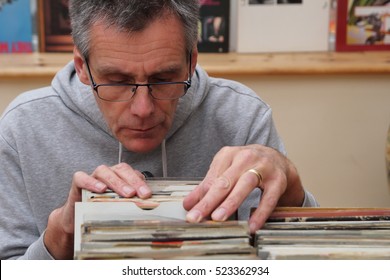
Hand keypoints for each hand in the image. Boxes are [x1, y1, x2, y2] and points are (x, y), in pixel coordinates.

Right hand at [44, 163, 150, 258]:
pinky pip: (82, 177)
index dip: (140, 182)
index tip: (147, 194)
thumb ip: (131, 205)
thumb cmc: (101, 212)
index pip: (132, 173)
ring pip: (104, 171)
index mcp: (120, 177)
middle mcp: (108, 174)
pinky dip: (91, 181)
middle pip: (121, 170)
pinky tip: (101, 189)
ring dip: (117, 181)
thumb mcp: (119, 209)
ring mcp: (93, 176)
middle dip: (133, 181)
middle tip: (140, 194)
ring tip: (126, 193)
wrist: (77, 220)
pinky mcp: (78, 182)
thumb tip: (148, 211)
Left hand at [183, 144, 304, 232]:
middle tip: (196, 217)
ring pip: (245, 185)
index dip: (200, 196)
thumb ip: (208, 187)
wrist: (277, 159)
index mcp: (228, 154)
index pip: (212, 178)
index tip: (190, 212)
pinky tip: (251, 226)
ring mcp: (263, 167)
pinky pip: (268, 198)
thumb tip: (188, 204)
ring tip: (218, 218)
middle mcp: (245, 158)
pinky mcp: (278, 180)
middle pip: (225, 181)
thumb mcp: (226, 171)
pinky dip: (260, 213)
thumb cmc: (247, 166)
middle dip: (209, 200)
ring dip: (230, 202)